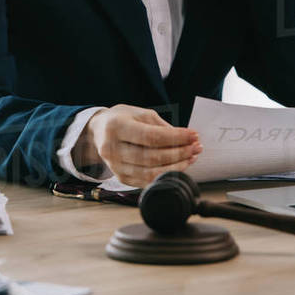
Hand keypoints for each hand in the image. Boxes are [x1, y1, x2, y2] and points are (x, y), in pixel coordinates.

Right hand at [75, 104, 201, 187]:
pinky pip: (147, 181)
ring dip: (176, 166)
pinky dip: (166, 174)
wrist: (99, 132)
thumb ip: (162, 127)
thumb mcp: (140, 114)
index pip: (151, 137)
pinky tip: (179, 166)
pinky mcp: (121, 178)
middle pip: (152, 157)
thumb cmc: (122, 119)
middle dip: (179, 153)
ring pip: (151, 172)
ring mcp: (115, 166)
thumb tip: (186, 139)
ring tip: (191, 156)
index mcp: (116, 127)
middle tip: (196, 147)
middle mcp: (112, 149)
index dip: (175, 138)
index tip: (193, 135)